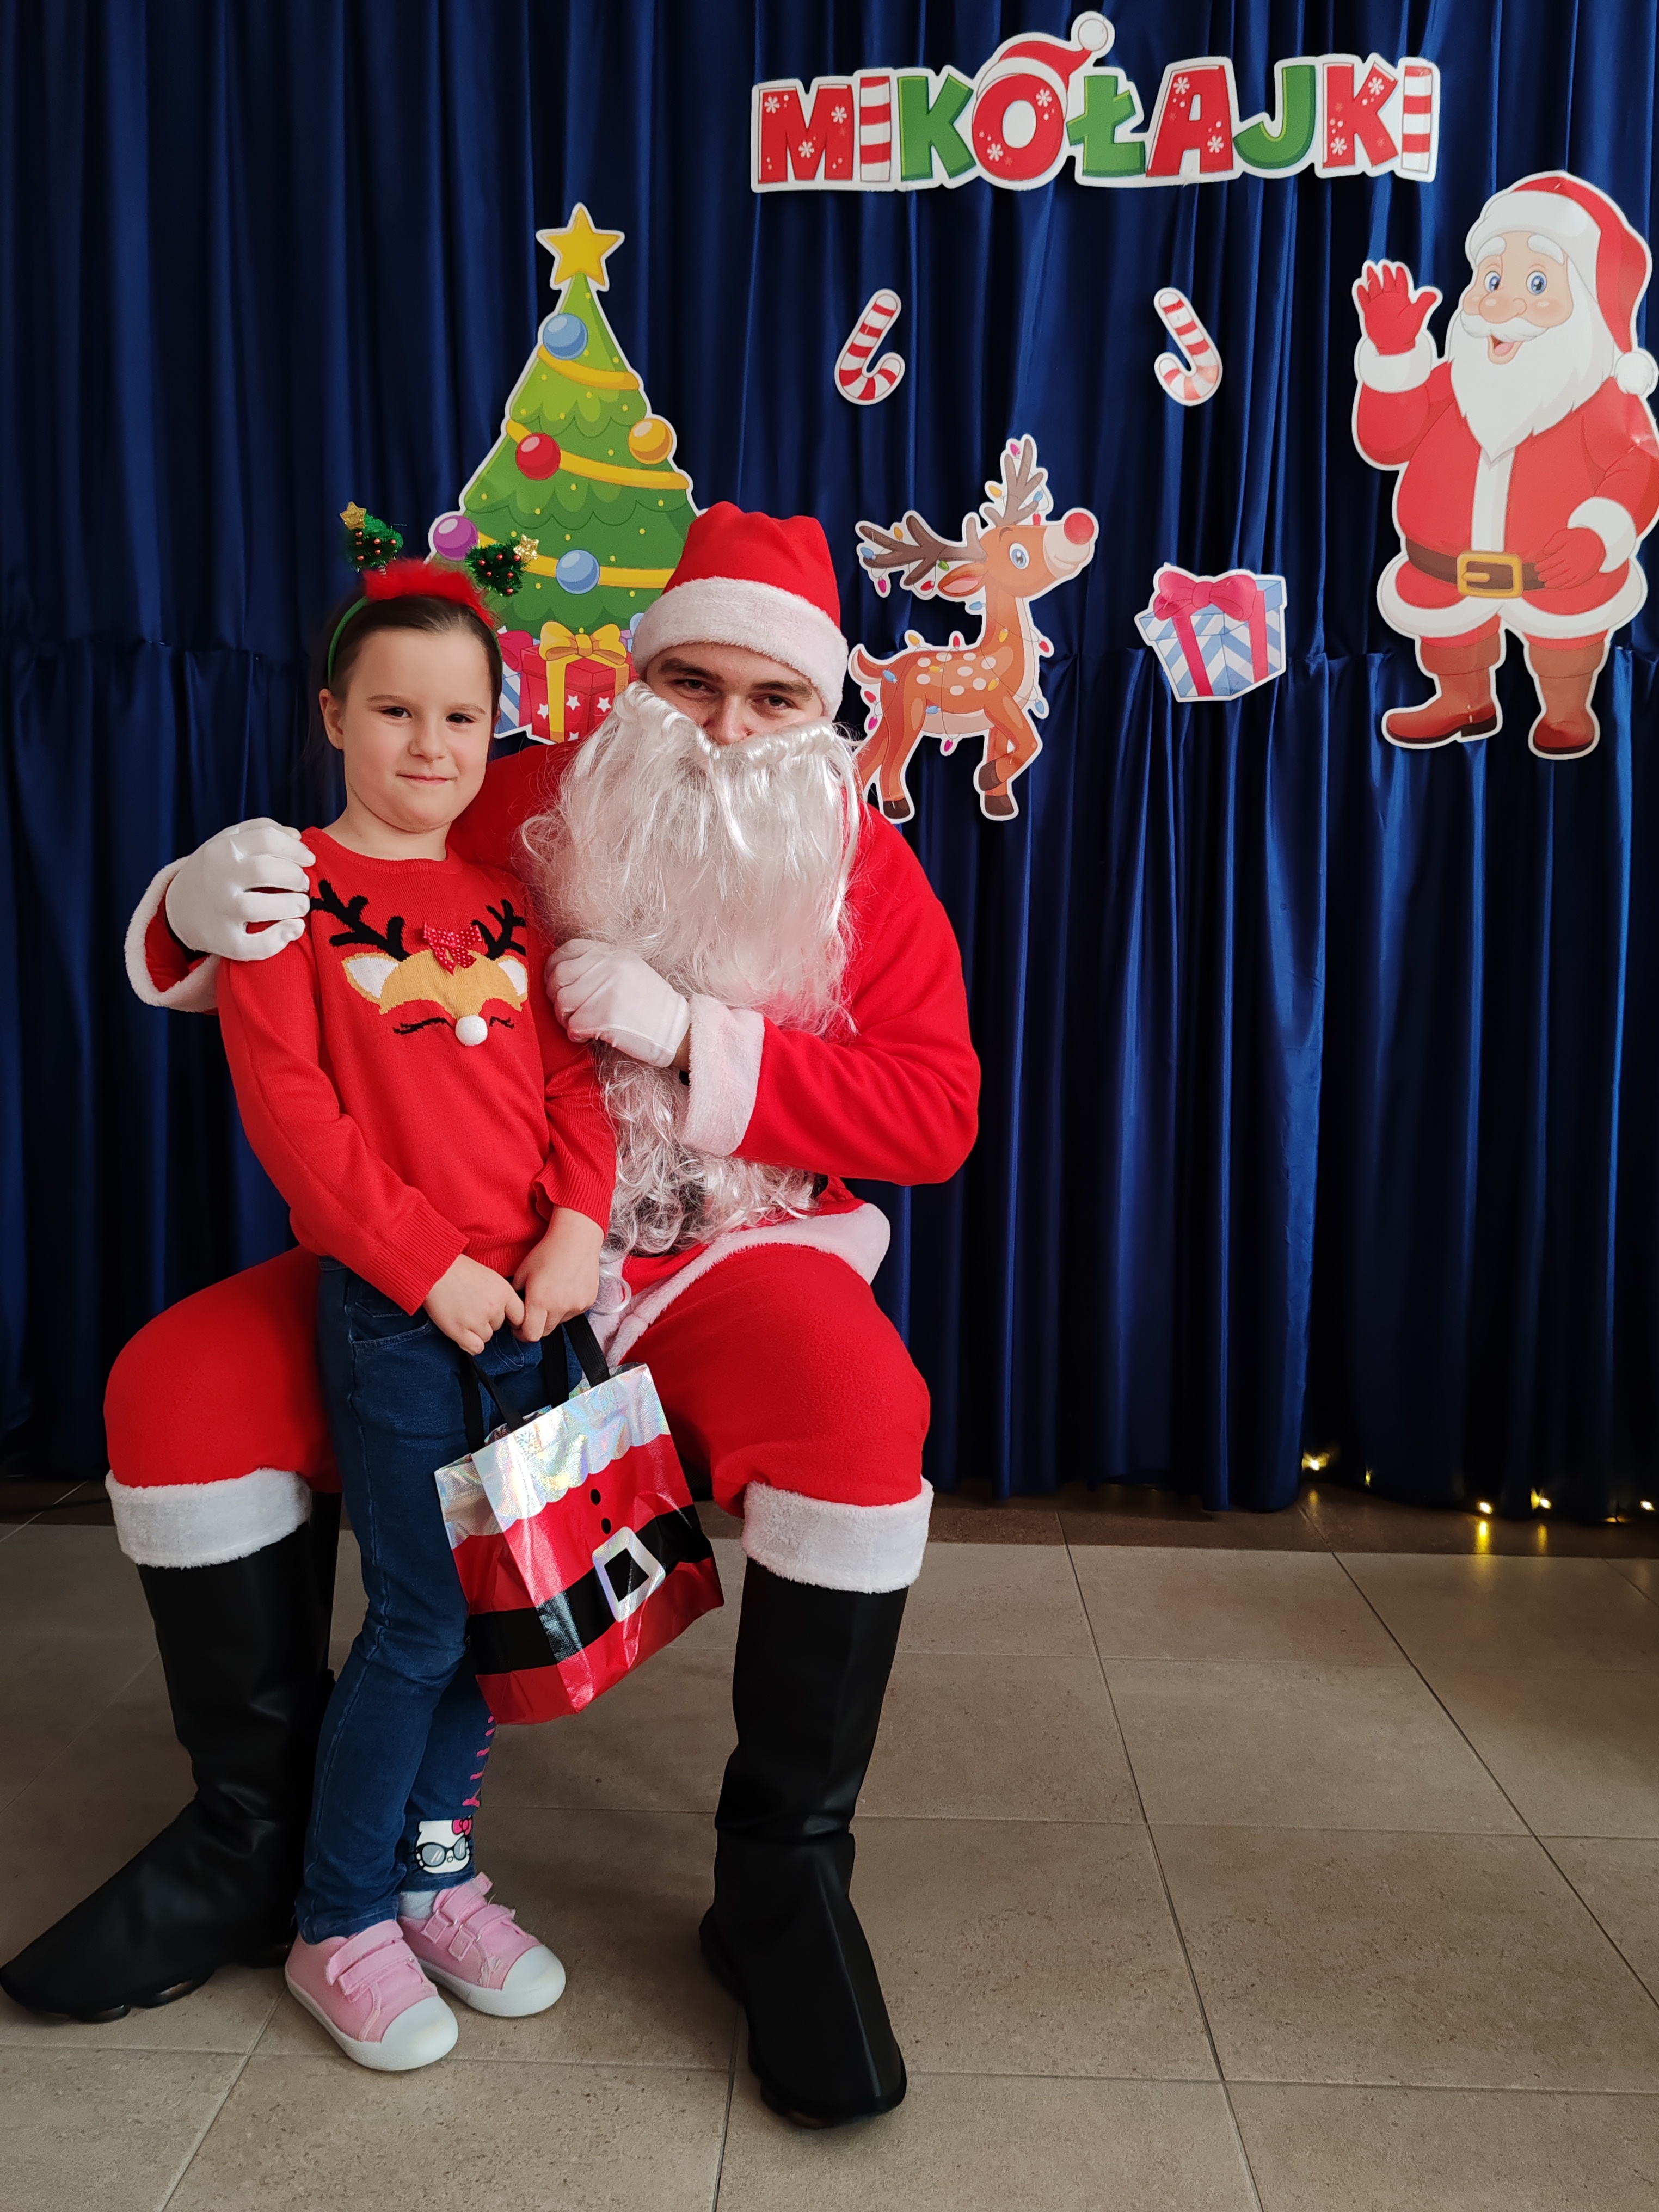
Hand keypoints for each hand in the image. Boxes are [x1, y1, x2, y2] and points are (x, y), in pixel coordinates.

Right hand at [163, 819, 314, 961]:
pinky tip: (294, 929)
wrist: (179, 909)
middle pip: (266, 871)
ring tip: (301, 904)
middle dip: (296, 877)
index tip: (309, 859)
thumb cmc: (216, 871)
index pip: (266, 839)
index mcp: (223, 850)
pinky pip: (253, 946)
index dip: (295, 849)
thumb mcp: (228, 842)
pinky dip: (279, 939)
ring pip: (260, 908)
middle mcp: (218, 878)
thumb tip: (296, 836)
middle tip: (303, 884)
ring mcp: (219, 911)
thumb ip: (261, 830)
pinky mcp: (223, 941)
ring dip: (293, 905)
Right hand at [424, 1254, 524, 1355]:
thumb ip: (500, 1295)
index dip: (512, 1319)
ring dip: (476, 1331)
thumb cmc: (459, 1270)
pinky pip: (475, 1348)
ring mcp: (477, 1320)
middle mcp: (494, 1307)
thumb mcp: (489, 1277)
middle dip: (488, 1321)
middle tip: (471, 1308)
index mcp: (504, 1291)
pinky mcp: (460, 1331)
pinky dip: (469, 1344)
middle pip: (499, 1326)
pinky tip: (462, 1332)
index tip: (506, 1320)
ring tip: (462, 1314)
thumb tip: (505, 1313)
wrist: (435, 1269)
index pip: (520, 1316)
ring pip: (486, 1337)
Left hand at [512, 1209, 603, 1341]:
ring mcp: (576, 1306)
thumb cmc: (548, 1252)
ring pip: (559, 1322)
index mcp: (539, 1301)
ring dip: (552, 1316)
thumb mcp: (522, 1272)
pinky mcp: (587, 1302)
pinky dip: (567, 1307)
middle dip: (536, 1325)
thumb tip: (513, 1309)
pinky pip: (573, 1313)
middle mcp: (559, 1307)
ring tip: (551, 1294)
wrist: (576, 1240)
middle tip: (533, 1311)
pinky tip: (565, 1289)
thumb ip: (515, 1295)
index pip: (530, 1335)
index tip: (519, 1327)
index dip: (521, 1333)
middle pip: (545, 1332)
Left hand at [546, 940, 690, 1068]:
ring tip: (579, 1024)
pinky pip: (572, 1025)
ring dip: (565, 1018)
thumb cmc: (652, 1006)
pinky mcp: (606, 1016)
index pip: (569, 949)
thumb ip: (602, 966)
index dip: (554, 967)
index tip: (556, 982)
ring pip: (561, 1001)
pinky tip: (587, 1036)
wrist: (677, 1031)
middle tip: (567, 1010)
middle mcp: (609, 967)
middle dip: (555, 995)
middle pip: (559, 976)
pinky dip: (575, 1034)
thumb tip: (565, 972)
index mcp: (614, 954)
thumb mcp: (631, 971)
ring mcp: (607, 990)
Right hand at [1353, 260, 1440, 354]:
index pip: (1400, 283)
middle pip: (1386, 282)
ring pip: (1374, 288)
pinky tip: (1360, 286)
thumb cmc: (1406, 332)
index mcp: (1400, 299)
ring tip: (1369, 268)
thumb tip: (1434, 294)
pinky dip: (1362, 294)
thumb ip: (1425, 302)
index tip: (1397, 266)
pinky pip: (1365, 301)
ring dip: (1372, 278)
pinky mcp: (1370, 313)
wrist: (1394, 346)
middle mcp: (1389, 300)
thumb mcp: (1417, 315)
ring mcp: (1379, 306)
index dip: (1399, 274)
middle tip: (1383, 264)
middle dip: (1385, 273)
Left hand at [1533, 526, 1605, 589]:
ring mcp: (1579, 569)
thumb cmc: (1581, 536)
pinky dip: (1563, 586)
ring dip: (1552, 583)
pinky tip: (1557, 587)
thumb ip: (1555, 542)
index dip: (1541, 566)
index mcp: (1567, 552)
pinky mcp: (1584, 575)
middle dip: (1544, 575)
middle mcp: (1573, 562)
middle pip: (1554, 572)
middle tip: (1539, 576)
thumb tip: (1545, 551)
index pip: (1550, 562)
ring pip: (1562, 580)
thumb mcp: (1567, 534)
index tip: (1536, 567)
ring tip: (1546, 584)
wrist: (1601, 539)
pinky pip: (1571, 583)